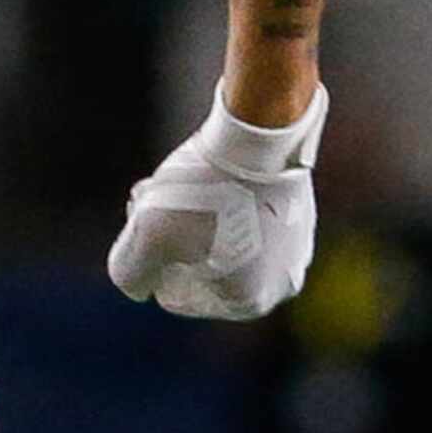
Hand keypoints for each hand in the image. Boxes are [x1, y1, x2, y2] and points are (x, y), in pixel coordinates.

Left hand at [107, 80, 327, 320]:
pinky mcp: (299, 212)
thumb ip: (132, 272)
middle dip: (167, 233)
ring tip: (166, 178)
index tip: (143, 216)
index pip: (175, 295)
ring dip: (188, 213)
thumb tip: (140, 289)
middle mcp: (279, 284)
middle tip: (147, 194)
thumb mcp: (148, 233)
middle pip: (198, 265)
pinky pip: (248, 218)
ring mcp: (295, 248)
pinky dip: (221, 199)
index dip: (150, 255)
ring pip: (221, 238)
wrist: (262, 132)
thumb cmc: (207, 189)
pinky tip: (202, 172)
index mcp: (248, 300)